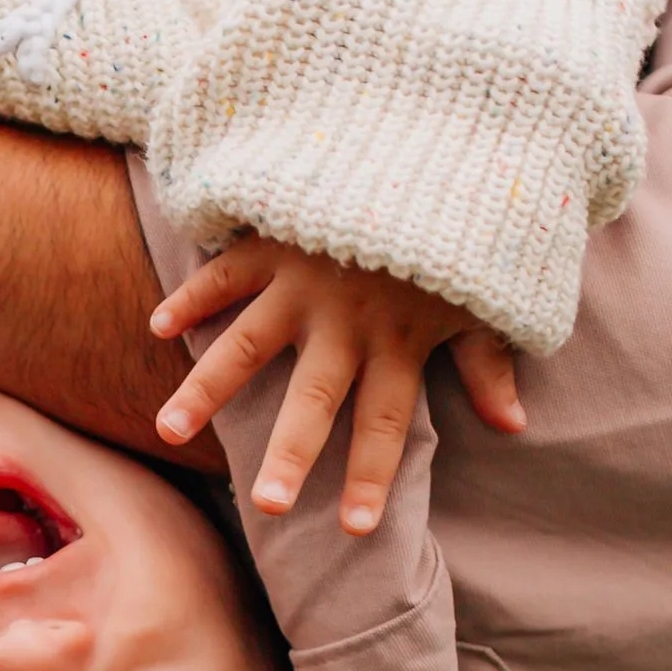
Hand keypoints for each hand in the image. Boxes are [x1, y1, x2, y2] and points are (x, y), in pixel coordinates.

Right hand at [151, 239, 527, 535]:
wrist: (427, 142)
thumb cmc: (459, 228)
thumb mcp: (485, 296)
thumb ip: (489, 363)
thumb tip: (514, 425)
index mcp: (399, 340)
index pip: (387, 423)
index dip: (372, 476)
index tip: (354, 529)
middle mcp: (345, 320)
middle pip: (315, 399)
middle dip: (291, 453)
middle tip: (266, 506)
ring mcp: (302, 281)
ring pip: (247, 343)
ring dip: (207, 387)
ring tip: (168, 430)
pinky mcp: (273, 241)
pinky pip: (226, 271)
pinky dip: (192, 294)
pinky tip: (156, 324)